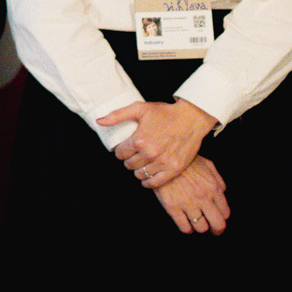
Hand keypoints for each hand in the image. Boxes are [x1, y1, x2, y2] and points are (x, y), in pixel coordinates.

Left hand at [102, 97, 216, 187]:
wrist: (191, 118)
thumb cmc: (165, 112)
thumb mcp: (139, 109)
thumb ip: (117, 115)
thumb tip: (99, 121)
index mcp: (139, 140)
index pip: (120, 153)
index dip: (121, 151)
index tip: (125, 149)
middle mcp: (150, 153)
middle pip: (129, 165)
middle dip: (129, 160)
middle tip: (134, 155)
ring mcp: (162, 163)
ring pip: (140, 174)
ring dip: (138, 170)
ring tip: (142, 163)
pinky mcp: (174, 169)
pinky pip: (154, 183)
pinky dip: (148, 182)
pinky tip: (147, 177)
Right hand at [154, 154, 228, 234]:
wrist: (161, 158)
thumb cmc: (185, 161)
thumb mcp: (207, 165)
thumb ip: (218, 180)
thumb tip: (222, 192)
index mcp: (213, 188)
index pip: (225, 213)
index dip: (222, 217)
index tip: (217, 217)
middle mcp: (203, 198)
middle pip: (218, 225)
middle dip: (217, 230)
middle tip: (213, 230)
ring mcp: (188, 204)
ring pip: (201, 228)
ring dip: (199, 227)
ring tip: (195, 222)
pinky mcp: (172, 208)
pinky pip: (185, 228)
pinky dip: (187, 229)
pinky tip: (185, 223)